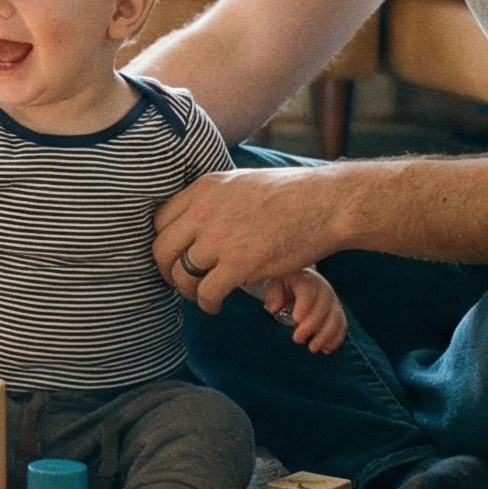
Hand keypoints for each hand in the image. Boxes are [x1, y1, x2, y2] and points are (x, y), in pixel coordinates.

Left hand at [156, 165, 346, 312]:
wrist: (326, 203)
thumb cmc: (292, 194)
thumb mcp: (241, 183)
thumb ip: (215, 200)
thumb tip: (198, 222)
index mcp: (205, 188)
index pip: (160, 220)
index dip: (163, 243)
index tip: (173, 256)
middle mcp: (205, 211)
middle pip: (162, 249)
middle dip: (165, 270)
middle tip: (179, 281)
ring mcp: (220, 238)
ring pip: (181, 275)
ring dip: (187, 291)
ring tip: (202, 295)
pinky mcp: (239, 264)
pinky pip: (206, 293)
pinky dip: (207, 304)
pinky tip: (217, 305)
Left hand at [263, 268, 347, 353]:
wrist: (299, 283)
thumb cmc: (284, 285)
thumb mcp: (275, 285)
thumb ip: (273, 294)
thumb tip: (274, 308)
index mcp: (306, 279)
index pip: (308, 290)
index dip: (304, 305)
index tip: (296, 319)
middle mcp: (323, 288)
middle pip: (324, 306)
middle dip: (312, 325)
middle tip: (297, 339)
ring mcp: (333, 301)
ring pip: (336, 318)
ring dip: (326, 335)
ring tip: (312, 348)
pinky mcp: (338, 313)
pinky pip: (342, 326)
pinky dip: (336, 339)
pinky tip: (326, 350)